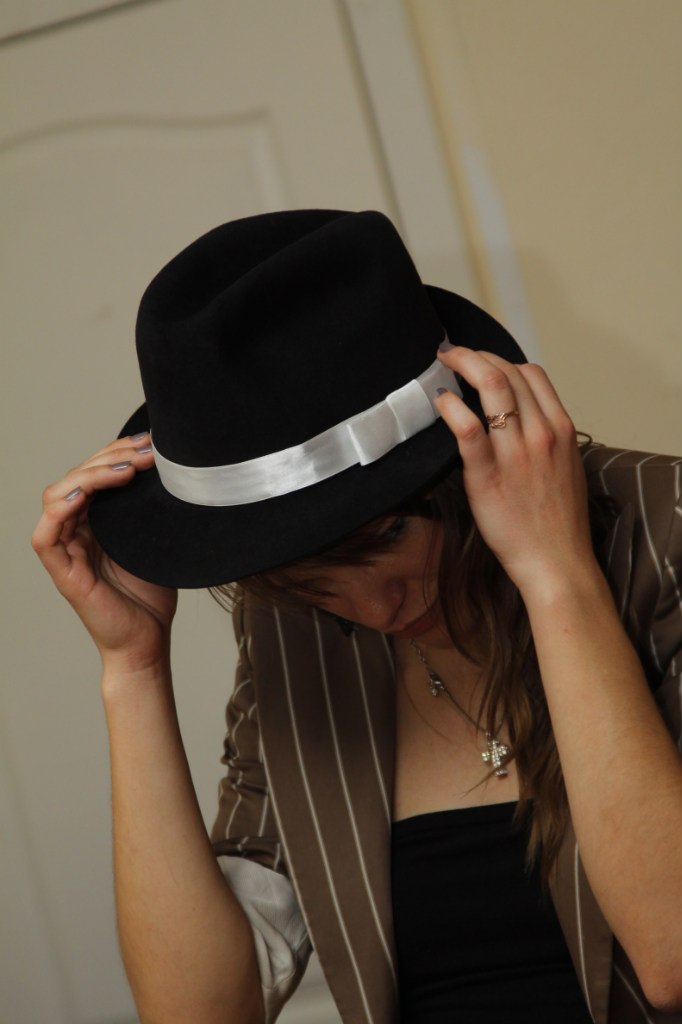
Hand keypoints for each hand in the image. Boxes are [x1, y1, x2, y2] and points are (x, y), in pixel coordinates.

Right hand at [32, 434, 176, 671]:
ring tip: (127, 468)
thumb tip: (176, 470)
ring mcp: (66, 549)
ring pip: (59, 495)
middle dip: (111, 456)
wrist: (148, 642)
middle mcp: (77, 529)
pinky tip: (85, 494)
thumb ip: (154, 509)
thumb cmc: (152, 596)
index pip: (95, 471)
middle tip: (147, 452)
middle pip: (77, 476)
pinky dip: (59, 509)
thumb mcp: (158, 541)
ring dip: (91, 474)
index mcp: (97, 520)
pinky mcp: (61, 572)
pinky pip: (45, 535)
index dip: (117, 450)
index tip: (151, 443)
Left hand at [434, 346, 595, 595]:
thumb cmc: (557, 519)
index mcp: (560, 429)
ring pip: (491, 387)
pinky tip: (441, 400)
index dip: (500, 359)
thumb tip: (517, 415)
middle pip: (507, 372)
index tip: (479, 360)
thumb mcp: (564, 466)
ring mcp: (516, 453)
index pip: (531, 374)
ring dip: (462, 365)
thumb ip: (544, 436)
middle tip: (451, 354)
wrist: (557, 561)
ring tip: (442, 364)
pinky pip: (468, 428)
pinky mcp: (488, 475)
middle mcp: (541, 433)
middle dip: (474, 354)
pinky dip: (451, 406)